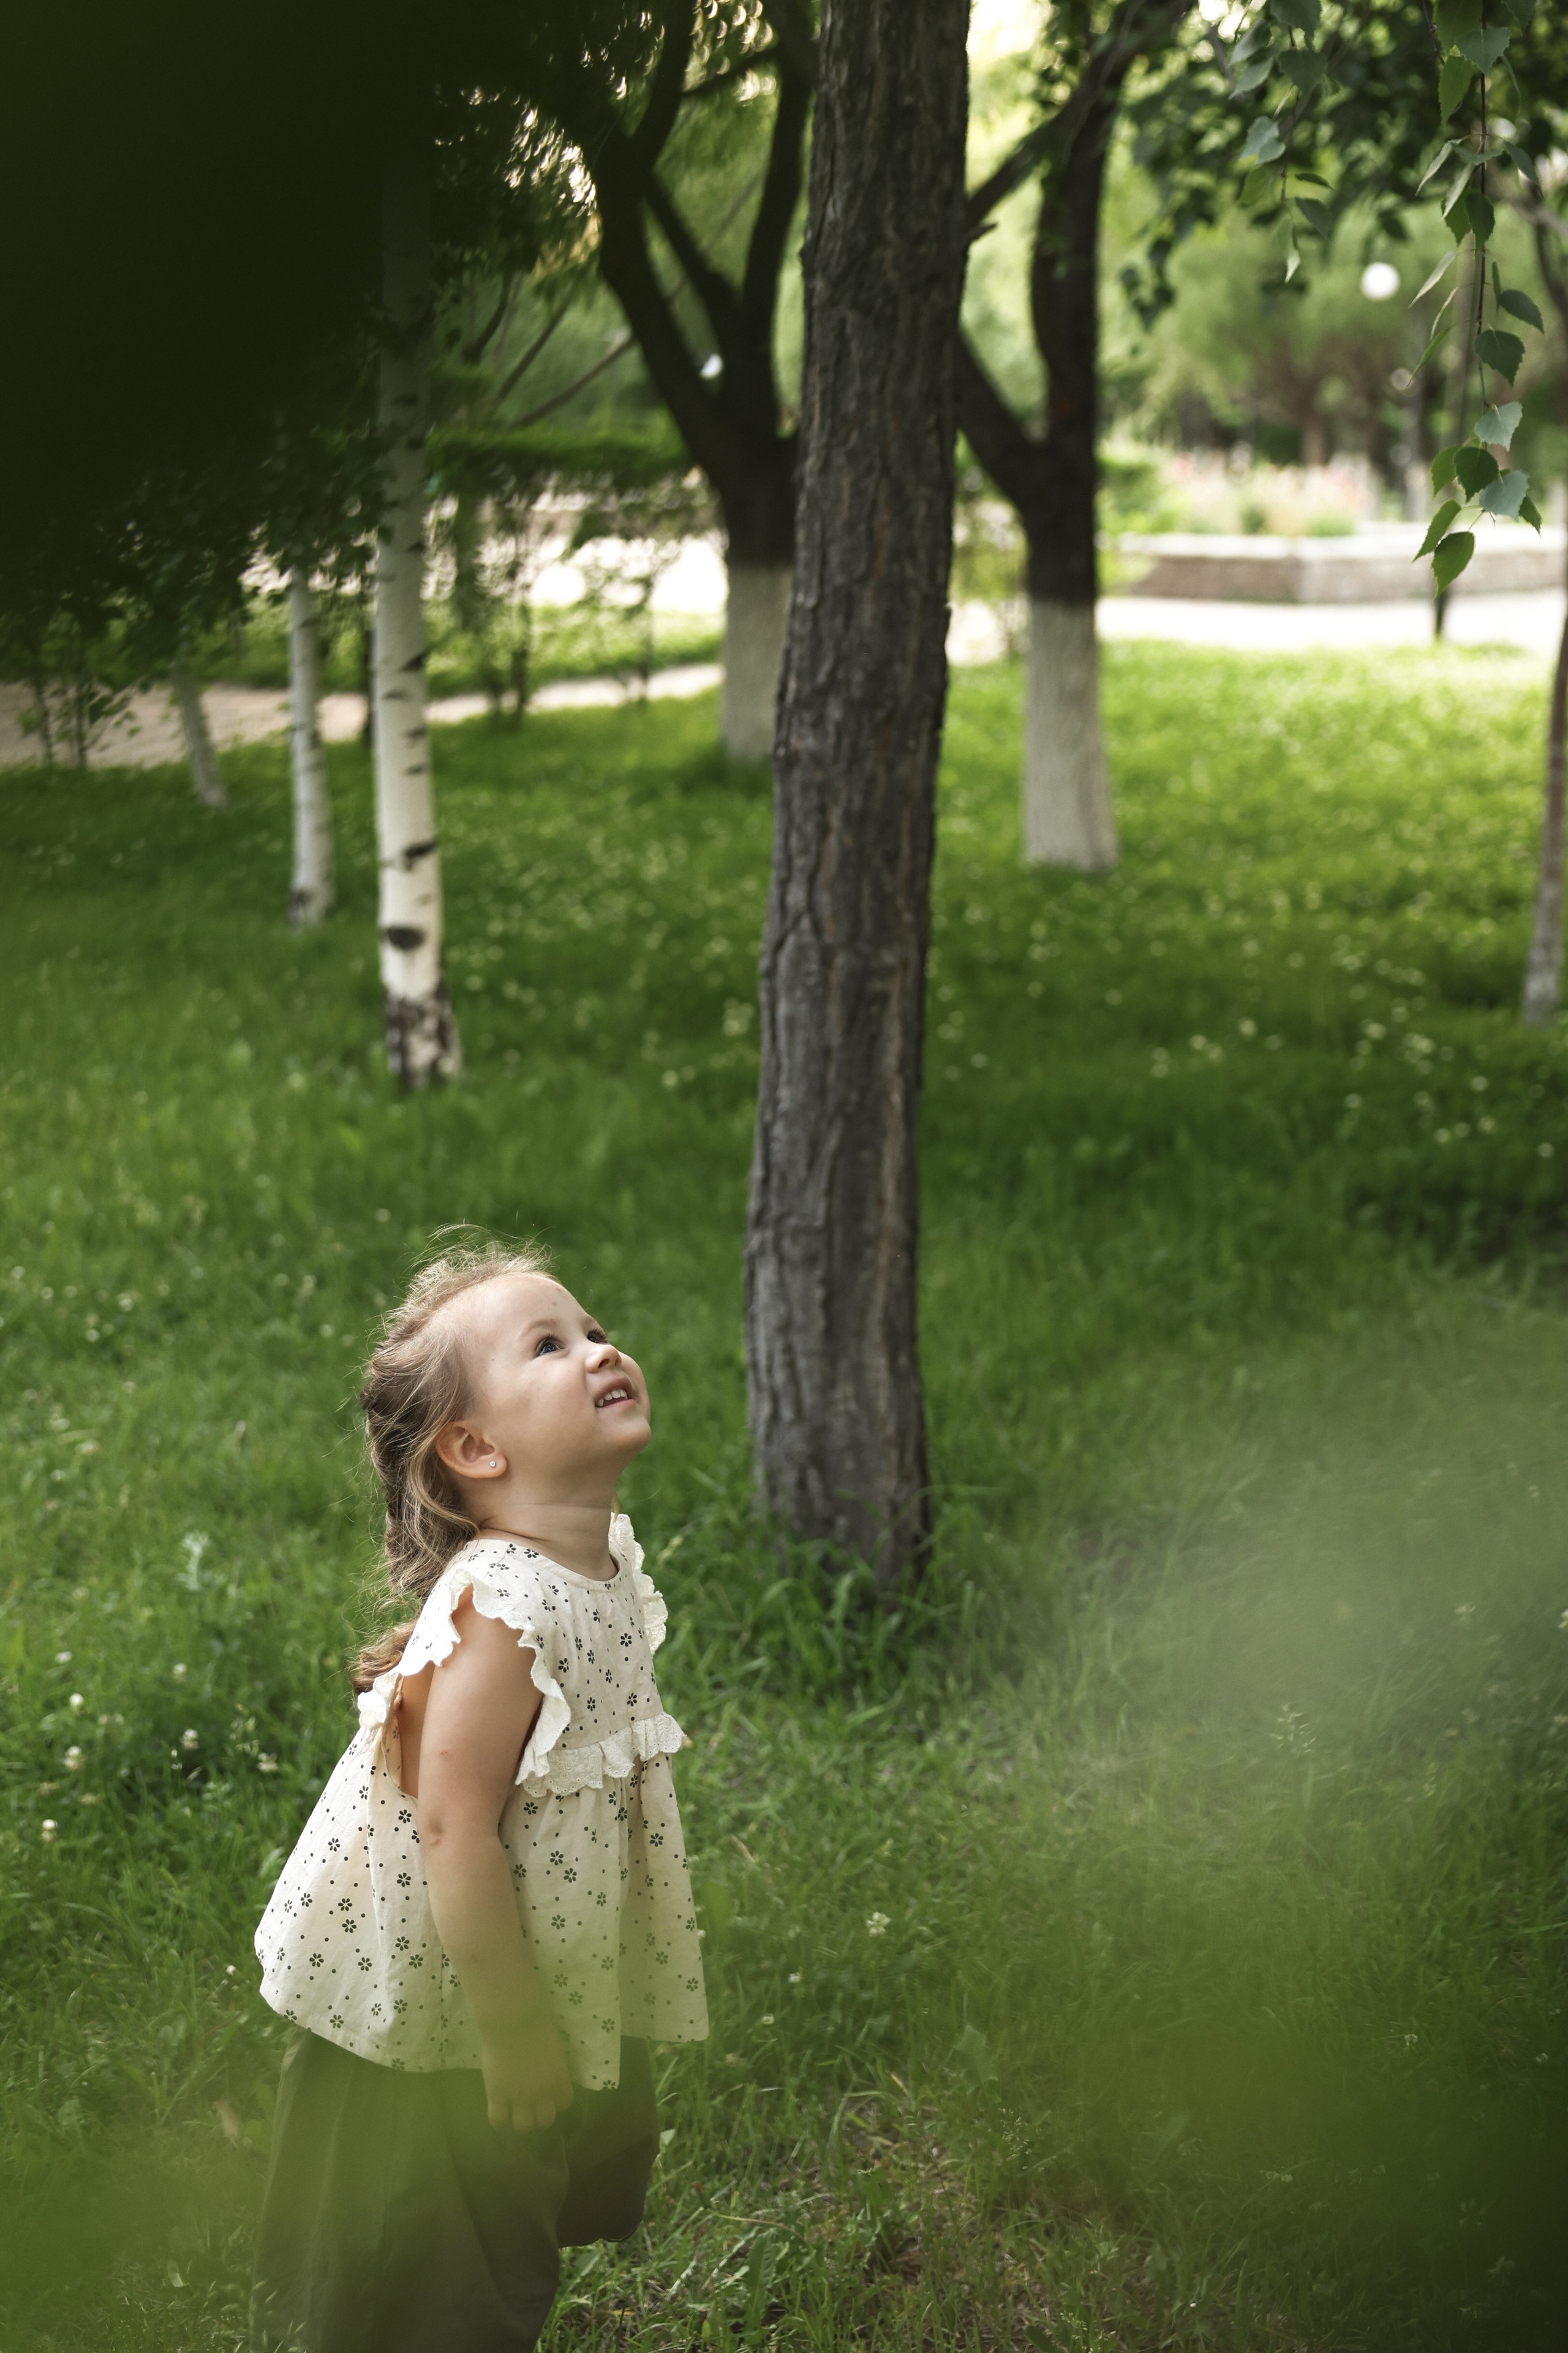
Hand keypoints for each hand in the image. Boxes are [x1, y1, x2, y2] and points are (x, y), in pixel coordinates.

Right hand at [480, 2015, 574, 2133]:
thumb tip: (548, 2069)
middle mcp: (542, 2093)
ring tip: (515, 2112)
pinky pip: (497, 2119)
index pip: (565, 2102)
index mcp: (559, 2078)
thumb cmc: (536, 2024)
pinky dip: (498, 2120)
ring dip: (521, 2122)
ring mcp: (519, 2097)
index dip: (557, 2101)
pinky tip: (498, 2111)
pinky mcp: (498, 2095)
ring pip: (523, 2126)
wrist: (513, 2023)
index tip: (551, 2096)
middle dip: (540, 2117)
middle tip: (532, 2108)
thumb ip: (553, 2063)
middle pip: (545, 2120)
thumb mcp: (554, 2046)